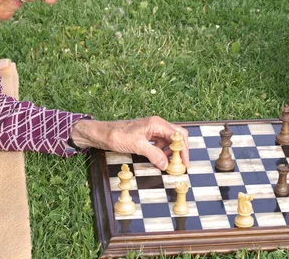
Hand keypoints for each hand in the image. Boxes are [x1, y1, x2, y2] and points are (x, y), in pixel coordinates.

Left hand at [71, 116, 189, 170]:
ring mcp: (153, 130)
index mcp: (156, 124)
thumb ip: (154, 154)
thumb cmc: (118, 135)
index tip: (185, 162)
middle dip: (180, 149)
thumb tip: (166, 164)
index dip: (183, 149)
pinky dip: (163, 152)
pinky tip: (160, 159)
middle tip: (180, 164)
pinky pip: (161, 143)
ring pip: (169, 140)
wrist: (103, 134)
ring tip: (169, 164)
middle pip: (177, 136)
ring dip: (171, 152)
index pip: (178, 135)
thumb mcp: (137, 146)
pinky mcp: (148, 136)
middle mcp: (157, 125)